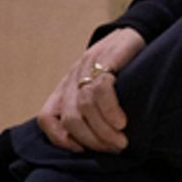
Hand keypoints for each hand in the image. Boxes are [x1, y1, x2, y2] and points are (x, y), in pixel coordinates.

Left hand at [37, 27, 144, 152]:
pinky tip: (122, 122)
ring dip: (103, 130)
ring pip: (85, 107)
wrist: (134, 31)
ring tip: (121, 140)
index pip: (47, 117)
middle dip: (91, 139)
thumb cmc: (120, 65)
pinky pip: (101, 91)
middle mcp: (72, 78)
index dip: (59, 138)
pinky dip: (110, 111)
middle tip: (112, 149)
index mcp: (66, 86)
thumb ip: (90, 106)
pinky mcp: (105, 60)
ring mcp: (87, 67)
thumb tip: (95, 140)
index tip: (81, 150)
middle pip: (70, 118)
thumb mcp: (98, 84)